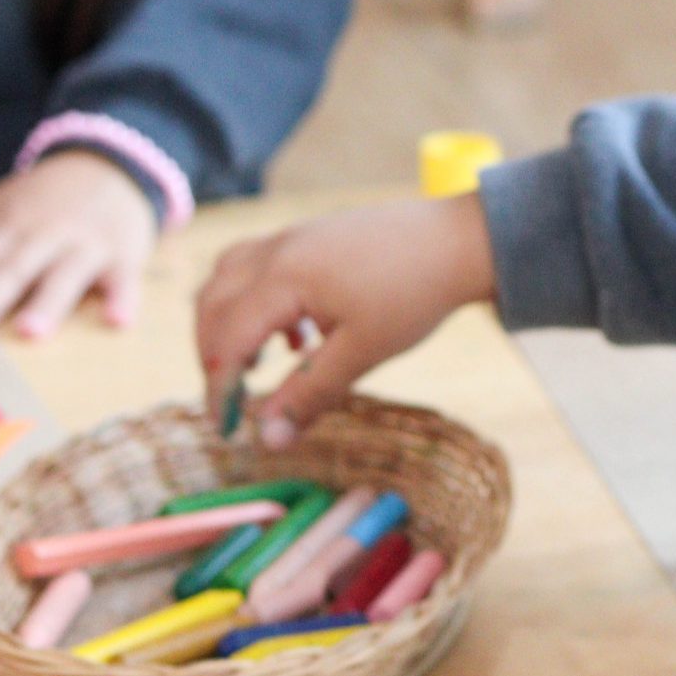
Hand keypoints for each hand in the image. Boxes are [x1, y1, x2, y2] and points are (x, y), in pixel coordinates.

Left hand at [0, 151, 157, 339]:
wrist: (114, 160)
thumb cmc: (47, 195)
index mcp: (12, 224)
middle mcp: (47, 234)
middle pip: (16, 268)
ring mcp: (88, 244)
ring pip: (66, 275)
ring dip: (49, 302)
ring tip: (30, 330)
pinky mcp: (125, 253)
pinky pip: (124, 279)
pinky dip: (124, 298)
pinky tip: (118, 321)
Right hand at [194, 196, 496, 449]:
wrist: (463, 240)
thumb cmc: (416, 294)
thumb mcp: (363, 352)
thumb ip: (308, 393)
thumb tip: (267, 440)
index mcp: (283, 277)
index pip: (225, 338)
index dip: (218, 387)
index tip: (226, 428)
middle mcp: (277, 249)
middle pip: (212, 303)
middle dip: (213, 354)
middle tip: (232, 399)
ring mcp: (293, 236)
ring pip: (229, 278)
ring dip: (229, 322)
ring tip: (259, 364)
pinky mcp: (311, 235)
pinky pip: (258, 266)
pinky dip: (256, 302)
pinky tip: (298, 336)